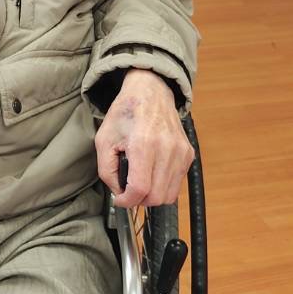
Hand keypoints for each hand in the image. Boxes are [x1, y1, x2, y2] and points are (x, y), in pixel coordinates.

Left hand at [95, 69, 193, 207]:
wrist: (151, 92)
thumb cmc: (126, 114)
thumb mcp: (104, 140)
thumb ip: (106, 171)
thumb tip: (119, 193)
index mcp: (143, 144)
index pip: (140, 188)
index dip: (127, 201)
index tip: (120, 199)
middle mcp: (167, 149)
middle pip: (156, 196)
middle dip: (139, 200)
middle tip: (129, 192)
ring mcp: (181, 152)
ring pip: (169, 195)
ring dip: (152, 195)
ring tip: (141, 183)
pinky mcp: (188, 154)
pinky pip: (177, 184)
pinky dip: (164, 186)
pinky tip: (153, 173)